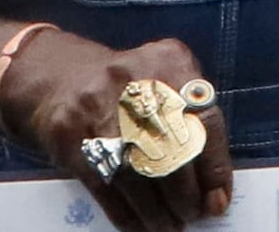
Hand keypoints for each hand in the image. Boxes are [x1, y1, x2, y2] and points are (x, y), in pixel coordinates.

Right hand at [0, 31, 230, 230]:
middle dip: (184, 194)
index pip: (204, 121)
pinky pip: (103, 185)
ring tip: (169, 227)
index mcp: (171, 63)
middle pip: (170, 151)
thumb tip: (214, 182)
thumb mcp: (169, 78)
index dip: (213, 167)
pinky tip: (139, 225)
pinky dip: (125, 212)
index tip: (218, 199)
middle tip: (192, 215)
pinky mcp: (70, 137)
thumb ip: (194, 115)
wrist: (61, 78)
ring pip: (136, 174)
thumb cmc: (131, 85)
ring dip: (156, 211)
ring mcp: (99, 109)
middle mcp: (136, 82)